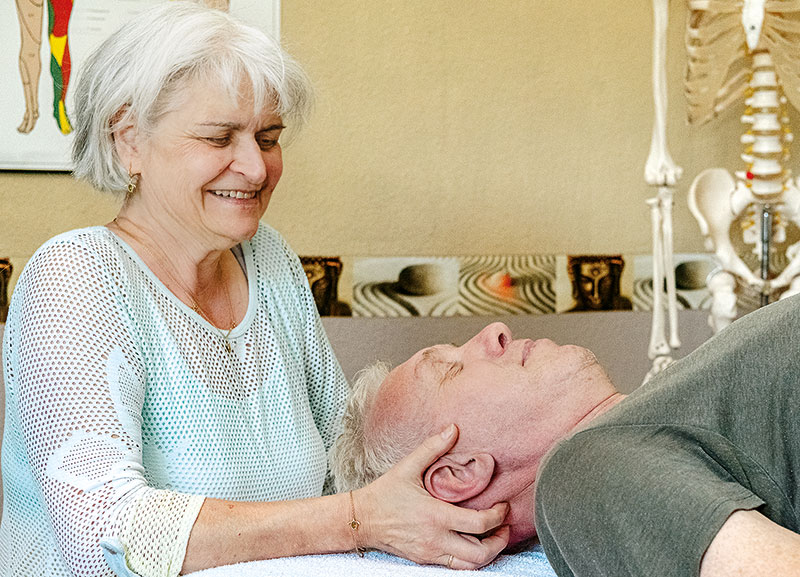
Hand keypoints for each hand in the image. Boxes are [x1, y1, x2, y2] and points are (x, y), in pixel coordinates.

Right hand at [354, 424, 509, 569]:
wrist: (361, 519)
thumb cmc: (384, 494)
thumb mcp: (408, 467)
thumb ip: (432, 447)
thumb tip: (453, 429)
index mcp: (435, 516)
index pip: (479, 524)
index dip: (498, 516)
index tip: (503, 506)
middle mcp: (435, 539)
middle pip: (480, 553)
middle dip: (499, 541)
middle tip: (505, 527)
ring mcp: (430, 553)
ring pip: (469, 565)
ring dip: (487, 554)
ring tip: (493, 537)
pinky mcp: (425, 559)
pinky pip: (455, 566)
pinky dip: (469, 559)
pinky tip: (472, 543)